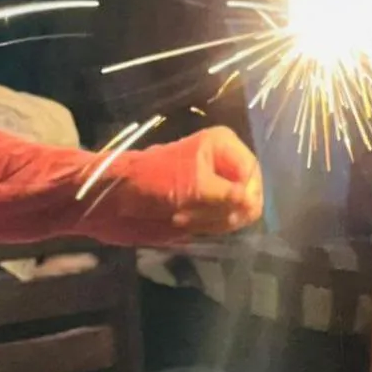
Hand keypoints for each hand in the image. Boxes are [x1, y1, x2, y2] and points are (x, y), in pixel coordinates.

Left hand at [88, 127, 262, 245]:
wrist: (117, 197)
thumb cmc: (153, 181)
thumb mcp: (193, 186)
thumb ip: (227, 196)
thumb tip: (252, 204)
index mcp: (223, 145)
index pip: (254, 175)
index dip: (244, 196)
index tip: (222, 207)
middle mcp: (224, 162)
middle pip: (248, 195)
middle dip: (223, 210)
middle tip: (191, 211)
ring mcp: (217, 184)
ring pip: (237, 212)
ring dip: (210, 220)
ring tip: (181, 215)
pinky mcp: (206, 204)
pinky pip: (222, 222)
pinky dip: (205, 226)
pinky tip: (182, 220)